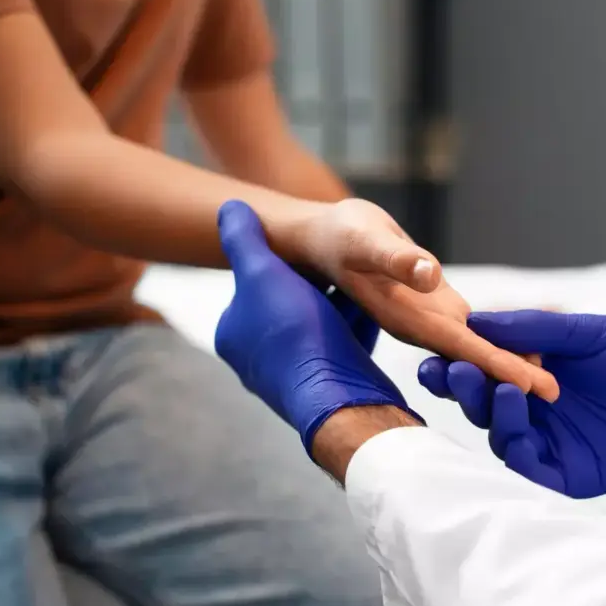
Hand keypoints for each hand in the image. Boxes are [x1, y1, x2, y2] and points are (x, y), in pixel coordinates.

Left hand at [215, 200, 416, 451]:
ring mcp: (294, 378)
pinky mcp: (329, 388)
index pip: (258, 284)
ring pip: (319, 327)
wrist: (338, 398)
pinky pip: (342, 348)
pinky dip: (356, 329)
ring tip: (364, 283)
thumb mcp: (262, 272)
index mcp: (233, 334)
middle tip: (342, 264)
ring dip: (339, 306)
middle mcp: (257, 361)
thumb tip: (228, 207)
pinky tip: (376, 312)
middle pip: (291, 306)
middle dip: (315, 286)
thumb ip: (243, 239)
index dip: (286, 262)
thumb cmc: (296, 333)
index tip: (311, 247)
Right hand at [297, 199, 558, 401]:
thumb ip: (396, 260)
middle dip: (511, 376)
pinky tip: (527, 346)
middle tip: (556, 393)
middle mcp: (423, 327)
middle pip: (474, 358)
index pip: (459, 347)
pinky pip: (474, 329)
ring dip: (508, 362)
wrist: (329, 240)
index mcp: (407, 318)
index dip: (494, 363)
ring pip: (477, 348)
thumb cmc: (343, 237)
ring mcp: (432, 320)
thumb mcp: (365, 241)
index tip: (530, 384)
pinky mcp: (439, 307)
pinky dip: (499, 339)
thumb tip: (430, 275)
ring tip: (549, 379)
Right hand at [417, 310, 605, 497]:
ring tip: (498, 387)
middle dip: (464, 387)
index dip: (457, 362)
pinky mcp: (572, 472)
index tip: (437, 350)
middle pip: (483, 404)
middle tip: (453, 369)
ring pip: (502, 436)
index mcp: (534, 371)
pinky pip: (533, 470)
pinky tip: (517, 427)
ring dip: (491, 413)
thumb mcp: (590, 332)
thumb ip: (537, 330)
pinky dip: (518, 453)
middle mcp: (535, 408)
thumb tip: (476, 319)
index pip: (483, 369)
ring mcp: (552, 441)